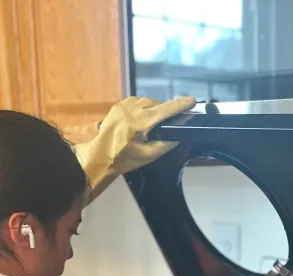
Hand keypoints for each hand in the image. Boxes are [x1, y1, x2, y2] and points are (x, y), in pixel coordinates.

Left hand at [74, 96, 196, 198]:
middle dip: (165, 111)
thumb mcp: (148, 156)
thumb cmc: (123, 158)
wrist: (100, 155)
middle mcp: (132, 110)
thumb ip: (165, 145)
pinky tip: (143, 117)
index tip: (192, 101)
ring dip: (154, 108)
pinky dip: (143, 107)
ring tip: (155, 121)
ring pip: (147, 101)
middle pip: (157, 104)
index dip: (180, 105)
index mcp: (140, 123)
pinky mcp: (118, 105)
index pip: (165, 110)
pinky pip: (137, 101)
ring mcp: (124, 105)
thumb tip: (178, 136)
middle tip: (168, 122)